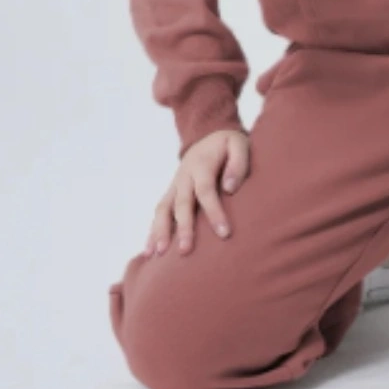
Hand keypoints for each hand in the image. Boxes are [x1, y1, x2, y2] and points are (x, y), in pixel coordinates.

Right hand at [140, 128, 248, 257]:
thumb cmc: (228, 144)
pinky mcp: (171, 193)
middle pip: (181, 204)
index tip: (224, 233)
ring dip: (160, 231)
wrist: (208, 134)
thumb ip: (237, 164)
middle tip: (185, 250)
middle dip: (183, 228)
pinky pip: (159, 213)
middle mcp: (183, 177)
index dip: (214, 212)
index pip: (206, 191)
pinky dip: (152, 231)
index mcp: (201, 165)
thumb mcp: (238, 144)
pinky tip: (150, 251)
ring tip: (158, 254)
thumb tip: (230, 188)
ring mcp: (174, 186)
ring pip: (163, 209)